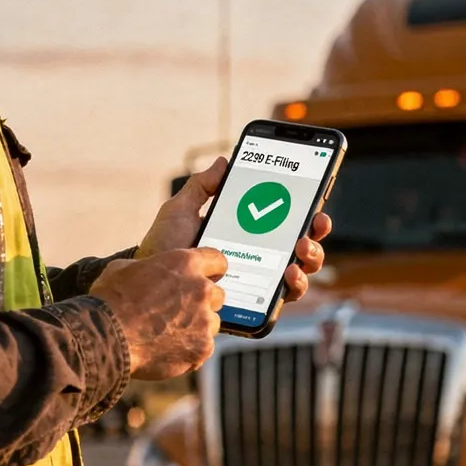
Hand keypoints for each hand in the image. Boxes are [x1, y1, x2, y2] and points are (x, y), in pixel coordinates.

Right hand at [90, 248, 228, 380]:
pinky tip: (166, 352)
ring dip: (197, 328)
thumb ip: (148, 268)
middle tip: (180, 312)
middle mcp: (201, 290)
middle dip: (202, 303)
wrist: (107, 335)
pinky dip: (188, 352)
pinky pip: (202, 350)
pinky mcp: (202, 348)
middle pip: (217, 296)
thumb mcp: (124, 268)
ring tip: (169, 335)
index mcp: (185, 264)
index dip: (213, 270)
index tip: (209, 277)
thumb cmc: (111, 299)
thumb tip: (147, 272)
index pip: (217, 261)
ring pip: (211, 324)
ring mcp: (205, 321)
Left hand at [138, 157, 330, 303]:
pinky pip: (284, 298)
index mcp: (247, 232)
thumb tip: (224, 162)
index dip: (305, 208)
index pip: (283, 219)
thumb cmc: (164, 248)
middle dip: (316, 230)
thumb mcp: (181, 211)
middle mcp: (258, 258)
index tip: (314, 198)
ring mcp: (259, 282)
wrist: (149, 284)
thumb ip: (203, 186)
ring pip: (301, 270)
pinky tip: (288, 273)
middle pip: (301, 244)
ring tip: (302, 247)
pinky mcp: (255, 304)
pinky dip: (295, 285)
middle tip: (314, 221)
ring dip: (312, 257)